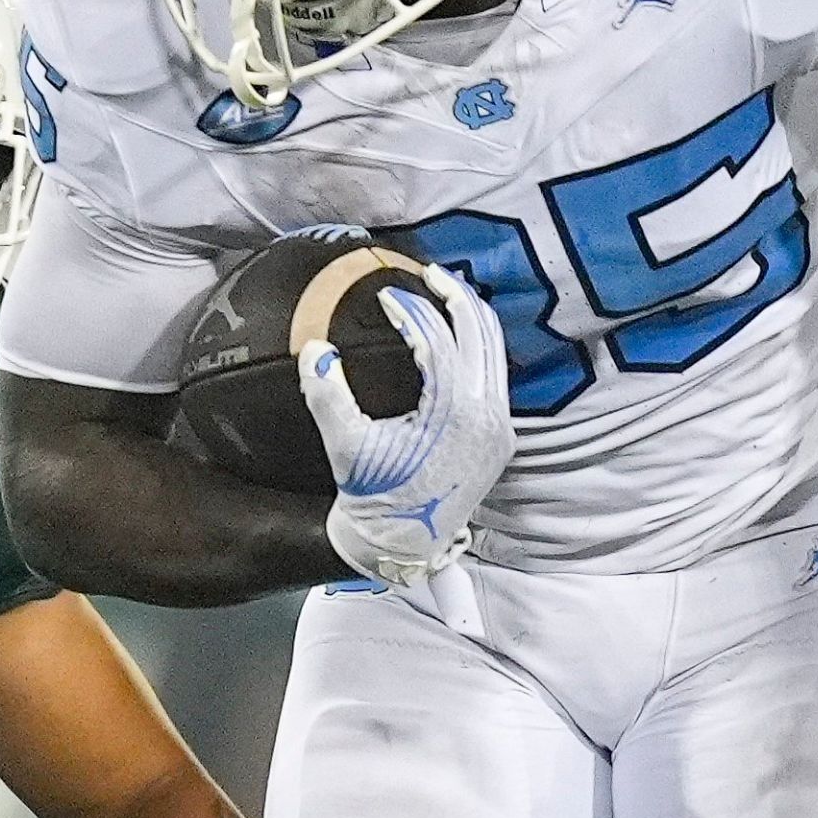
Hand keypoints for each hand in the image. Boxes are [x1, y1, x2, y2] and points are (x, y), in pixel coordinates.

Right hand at [306, 265, 514, 588]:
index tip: (389, 295)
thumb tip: (315, 347)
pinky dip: (482, 349)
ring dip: (474, 320)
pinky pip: (498, 377)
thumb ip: (327, 392)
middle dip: (456, 298)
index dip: (413, 311)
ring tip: (448, 295)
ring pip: (497, 354)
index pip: (438, 341)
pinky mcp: (502, 438)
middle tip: (431, 275)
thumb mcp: (344, 442)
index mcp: (452, 414)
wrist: (403, 541)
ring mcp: (499, 428)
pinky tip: (462, 337)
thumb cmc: (372, 494)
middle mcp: (486, 418)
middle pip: (481, 336)